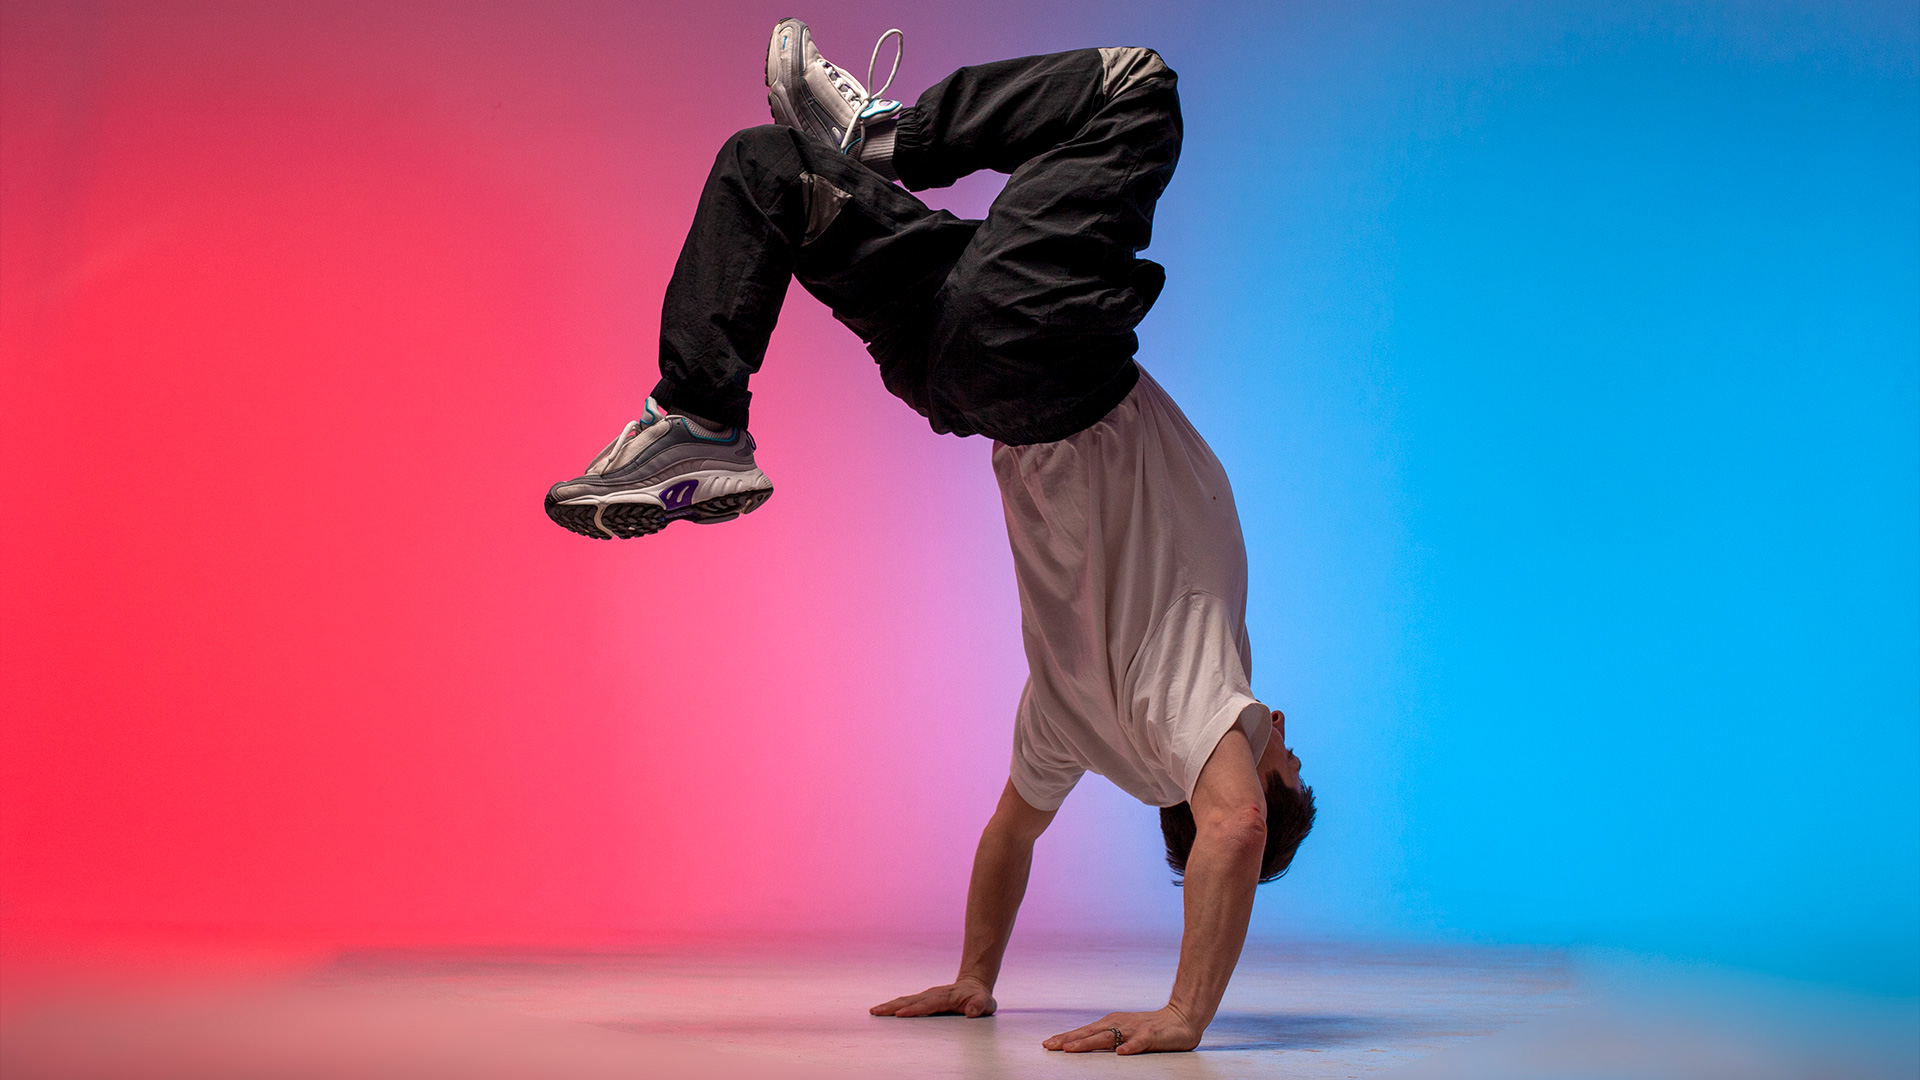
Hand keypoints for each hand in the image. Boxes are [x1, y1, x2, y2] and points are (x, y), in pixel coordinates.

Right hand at [870, 976, 996, 1017]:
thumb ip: (980, 1006)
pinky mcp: (923, 999)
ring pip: (905, 1000)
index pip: (928, 1004)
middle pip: (910, 1000)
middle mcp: (933, 995)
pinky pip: (906, 1002)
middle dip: (893, 1006)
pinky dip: (893, 1006)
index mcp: (946, 997)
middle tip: (877, 1011)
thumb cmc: (980, 998)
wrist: (974, 985)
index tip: (900, 1014)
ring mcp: (927, 996)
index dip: (915, 1009)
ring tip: (874, 1011)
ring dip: (890, 1005)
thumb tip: (972, 1011)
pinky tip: (883, 1011)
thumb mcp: (986, 1003)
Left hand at [1043, 1005, 1201, 1053]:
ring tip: (1072, 1049)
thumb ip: (1107, 1038)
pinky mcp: (1150, 1036)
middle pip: (1089, 1033)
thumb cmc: (1150, 1028)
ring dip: (1089, 1043)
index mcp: (1111, 1023)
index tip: (1048, 1044)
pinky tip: (1121, 1053)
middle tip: (1051, 1046)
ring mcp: (1134, 1029)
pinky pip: (1138, 1043)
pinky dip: (1130, 1047)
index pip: (1084, 1031)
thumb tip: (1083, 1045)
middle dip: (1069, 1040)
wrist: (1181, 1019)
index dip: (1066, 1038)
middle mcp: (1119, 1024)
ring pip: (1108, 1037)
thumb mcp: (1124, 1032)